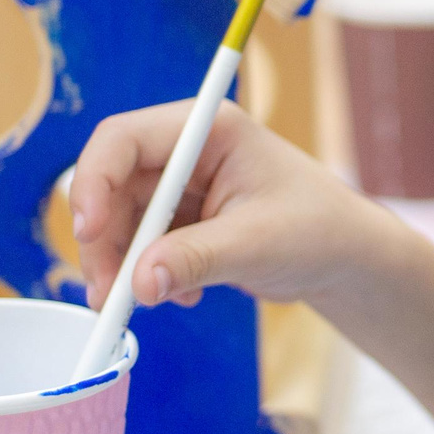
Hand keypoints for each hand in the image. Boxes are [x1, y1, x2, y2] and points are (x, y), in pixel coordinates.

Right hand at [72, 101, 394, 310]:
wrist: (345, 258)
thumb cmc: (317, 231)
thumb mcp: (256, 244)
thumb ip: (195, 259)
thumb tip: (138, 284)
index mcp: (206, 130)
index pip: (124, 140)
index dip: (94, 181)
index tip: (89, 232)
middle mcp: (187, 150)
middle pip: (111, 185)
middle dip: (104, 241)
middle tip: (110, 296)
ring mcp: (181, 185)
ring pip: (119, 221)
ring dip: (124, 266)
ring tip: (151, 302)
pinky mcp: (181, 219)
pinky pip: (141, 245)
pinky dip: (150, 275)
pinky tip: (187, 295)